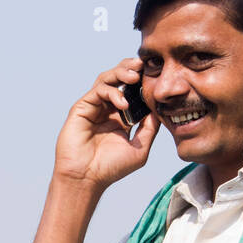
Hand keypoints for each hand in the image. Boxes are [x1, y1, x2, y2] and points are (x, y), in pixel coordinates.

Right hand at [54, 58, 159, 188]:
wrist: (87, 178)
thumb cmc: (111, 168)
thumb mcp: (140, 148)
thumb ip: (150, 128)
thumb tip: (161, 110)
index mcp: (121, 116)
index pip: (133, 90)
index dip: (142, 81)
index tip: (156, 74)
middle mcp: (107, 108)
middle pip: (119, 78)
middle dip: (131, 68)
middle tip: (143, 65)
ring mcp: (94, 107)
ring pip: (107, 79)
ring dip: (121, 73)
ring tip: (134, 76)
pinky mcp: (82, 107)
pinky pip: (98, 91)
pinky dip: (112, 93)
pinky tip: (123, 103)